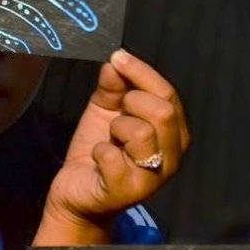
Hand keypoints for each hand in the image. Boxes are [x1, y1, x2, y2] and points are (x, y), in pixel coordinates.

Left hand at [44, 49, 189, 233]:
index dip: (142, 72)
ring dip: (116, 127)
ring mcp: (154, 176)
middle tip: (116, 111)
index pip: (168, 95)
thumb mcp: (105, 111)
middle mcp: (172, 155)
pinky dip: (99, 150)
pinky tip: (99, 157)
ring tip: (110, 138)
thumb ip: (113, 87)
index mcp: (172, 132)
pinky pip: (112, 157)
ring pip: (142, 133)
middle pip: (164, 111)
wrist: (77, 190)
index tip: (118, 57)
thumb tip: (115, 62)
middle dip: (132, 101)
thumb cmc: (99, 148)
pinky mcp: (129, 191)